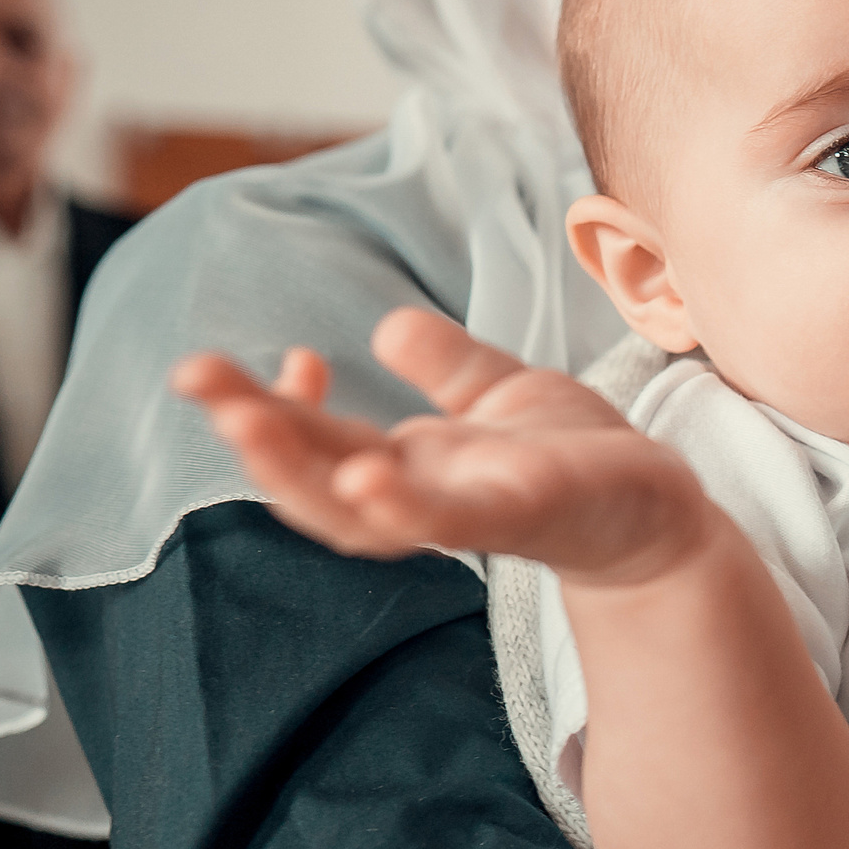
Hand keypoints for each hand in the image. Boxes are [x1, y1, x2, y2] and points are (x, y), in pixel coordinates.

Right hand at [172, 307, 710, 585]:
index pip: (314, 438)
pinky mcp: (518, 517)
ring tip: (247, 428)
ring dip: (301, 473)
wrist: (657, 503)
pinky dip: (404, 503)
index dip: (272, 404)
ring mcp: (463, 514)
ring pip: (361, 514)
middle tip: (190, 375)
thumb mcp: (501, 393)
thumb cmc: (576, 454)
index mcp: (406, 462)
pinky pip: (449, 521)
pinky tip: (367, 475)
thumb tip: (386, 326)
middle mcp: (418, 497)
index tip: (264, 358)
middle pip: (311, 476)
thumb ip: (445, 365)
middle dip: (249, 430)